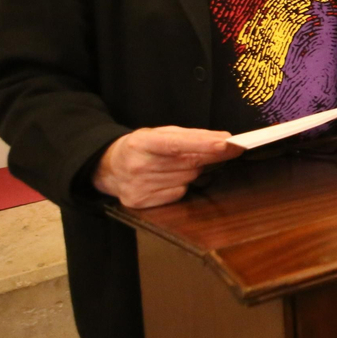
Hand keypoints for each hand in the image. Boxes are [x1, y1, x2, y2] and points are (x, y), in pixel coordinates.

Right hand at [92, 126, 242, 207]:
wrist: (109, 167)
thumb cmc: (142, 147)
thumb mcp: (161, 134)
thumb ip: (193, 135)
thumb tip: (226, 139)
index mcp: (141, 142)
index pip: (177, 144)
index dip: (203, 144)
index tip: (227, 143)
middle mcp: (137, 166)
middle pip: (188, 163)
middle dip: (207, 156)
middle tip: (219, 149)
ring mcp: (138, 186)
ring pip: (186, 179)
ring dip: (191, 172)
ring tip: (173, 165)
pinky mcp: (140, 202)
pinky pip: (178, 193)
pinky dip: (180, 186)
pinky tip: (166, 179)